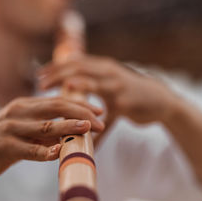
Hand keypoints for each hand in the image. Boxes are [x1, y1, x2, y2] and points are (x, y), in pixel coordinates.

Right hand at [0, 96, 104, 182]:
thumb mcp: (18, 132)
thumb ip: (39, 130)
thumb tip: (65, 135)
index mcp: (23, 106)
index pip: (56, 101)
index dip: (80, 105)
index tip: (100, 110)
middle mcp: (17, 112)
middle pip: (55, 108)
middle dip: (81, 113)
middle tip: (101, 120)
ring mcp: (9, 129)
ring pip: (45, 126)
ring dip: (68, 127)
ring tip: (88, 129)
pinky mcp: (3, 146)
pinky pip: (28, 149)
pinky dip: (44, 151)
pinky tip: (58, 153)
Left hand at [38, 55, 176, 124]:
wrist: (161, 101)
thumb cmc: (130, 92)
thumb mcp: (110, 82)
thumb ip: (90, 82)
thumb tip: (67, 88)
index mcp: (103, 67)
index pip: (75, 61)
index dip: (56, 66)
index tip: (39, 73)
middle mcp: (109, 72)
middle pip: (79, 68)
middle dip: (58, 75)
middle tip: (40, 84)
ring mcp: (117, 87)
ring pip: (92, 86)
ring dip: (73, 92)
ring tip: (58, 100)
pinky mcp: (125, 105)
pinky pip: (106, 119)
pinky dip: (95, 131)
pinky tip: (85, 139)